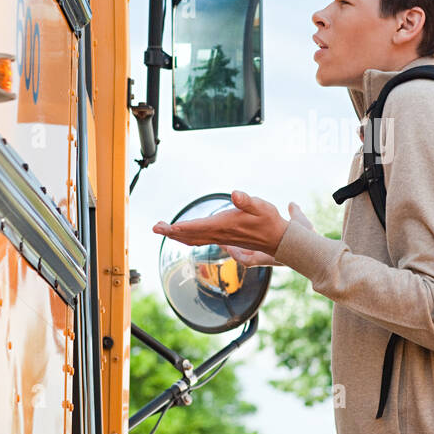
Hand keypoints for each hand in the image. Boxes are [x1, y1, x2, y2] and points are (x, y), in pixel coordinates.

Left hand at [153, 192, 312, 267]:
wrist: (279, 239)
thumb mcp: (260, 205)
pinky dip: (188, 237)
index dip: (177, 227)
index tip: (162, 227)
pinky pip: (201, 239)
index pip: (195, 227)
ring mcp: (221, 238)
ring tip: (163, 230)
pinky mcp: (224, 238)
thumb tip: (235, 194)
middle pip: (189, 235)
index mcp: (223, 225)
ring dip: (177, 235)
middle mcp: (219, 234)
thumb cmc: (269, 220)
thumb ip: (246, 200)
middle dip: (171, 232)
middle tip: (155, 228)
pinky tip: (184, 235)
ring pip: (194, 239)